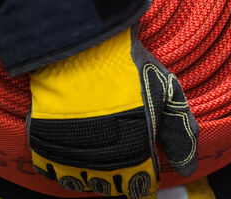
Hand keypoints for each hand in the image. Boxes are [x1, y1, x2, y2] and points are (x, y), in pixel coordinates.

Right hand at [28, 27, 198, 197]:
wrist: (83, 46)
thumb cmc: (129, 67)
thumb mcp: (168, 93)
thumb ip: (181, 134)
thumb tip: (187, 170)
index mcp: (135, 155)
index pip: (140, 186)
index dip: (143, 175)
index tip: (141, 162)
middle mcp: (102, 164)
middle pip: (111, 187)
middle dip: (118, 174)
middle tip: (119, 149)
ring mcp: (69, 156)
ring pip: (81, 182)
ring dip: (89, 171)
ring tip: (96, 148)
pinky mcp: (43, 144)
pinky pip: (51, 171)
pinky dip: (60, 165)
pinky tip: (72, 148)